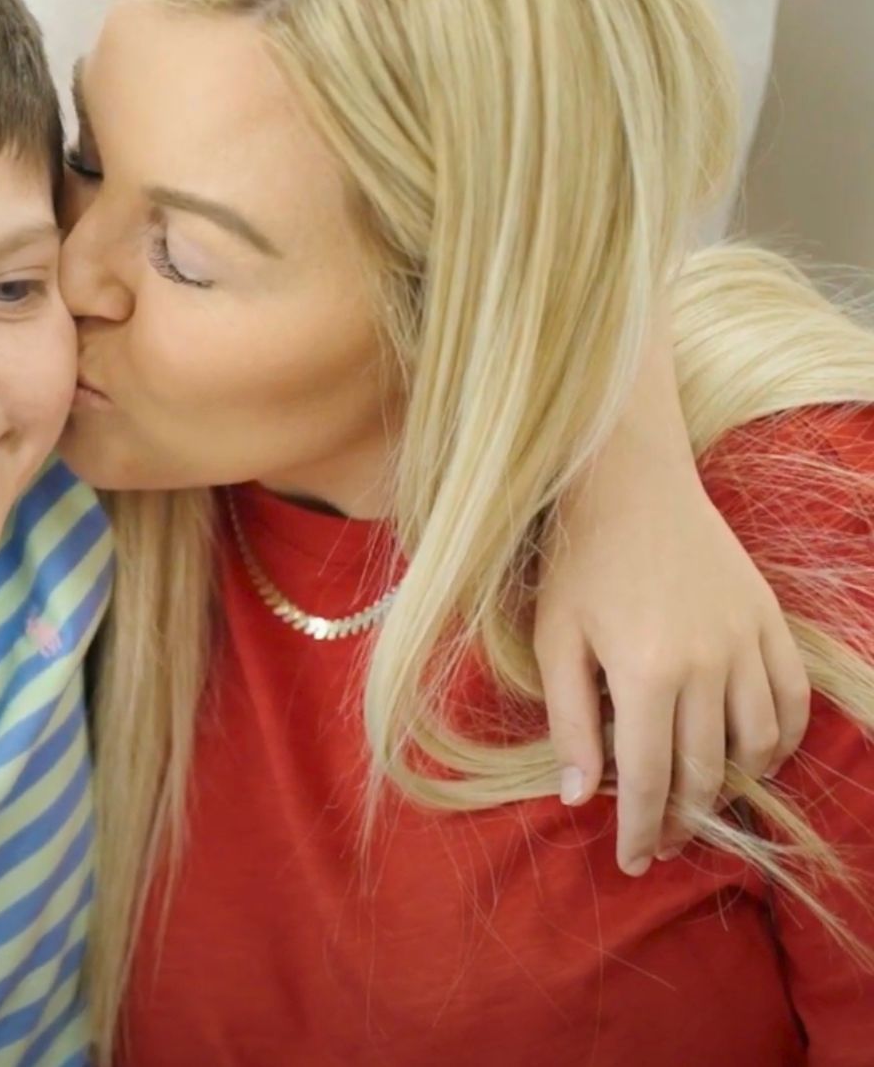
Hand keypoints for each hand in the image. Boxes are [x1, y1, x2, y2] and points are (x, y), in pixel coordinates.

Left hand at [538, 437, 803, 877]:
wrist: (631, 485)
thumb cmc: (579, 563)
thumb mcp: (554, 641)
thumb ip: (570, 722)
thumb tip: (577, 796)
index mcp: (647, 673)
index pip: (650, 778)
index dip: (643, 828)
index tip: (633, 861)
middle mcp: (709, 664)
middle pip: (707, 771)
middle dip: (684, 820)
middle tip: (663, 846)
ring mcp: (748, 642)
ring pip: (758, 744)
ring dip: (733, 786)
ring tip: (701, 805)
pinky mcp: (772, 622)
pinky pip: (794, 701)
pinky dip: (782, 741)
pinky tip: (755, 760)